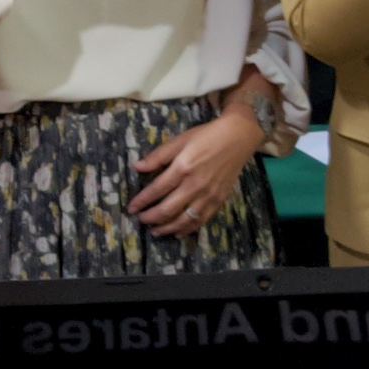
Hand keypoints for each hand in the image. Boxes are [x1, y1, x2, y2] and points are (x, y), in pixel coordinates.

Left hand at [130, 112, 257, 238]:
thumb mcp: (180, 140)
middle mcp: (195, 184)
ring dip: (167, 228)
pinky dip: (188, 229)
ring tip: (155, 232)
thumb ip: (158, 156)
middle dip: (151, 218)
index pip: (156, 190)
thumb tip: (137, 167)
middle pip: (168, 209)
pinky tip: (178, 232)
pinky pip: (201, 220)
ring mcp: (209, 195)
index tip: (131, 208)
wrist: (237, 138)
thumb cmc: (206, 136)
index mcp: (182, 167)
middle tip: (140, 220)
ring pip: (184, 220)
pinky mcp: (219, 200)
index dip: (142, 201)